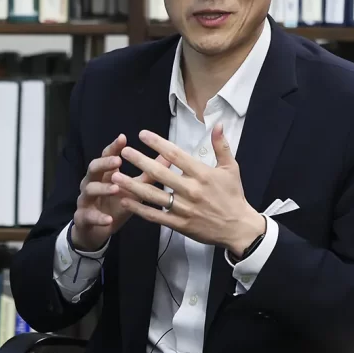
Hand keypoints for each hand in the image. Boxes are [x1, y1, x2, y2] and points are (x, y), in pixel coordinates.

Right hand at [71, 135, 168, 251]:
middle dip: (105, 164)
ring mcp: (85, 200)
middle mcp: (91, 183)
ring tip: (116, 188)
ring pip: (89, 190)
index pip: (107, 156)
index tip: (123, 138)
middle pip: (93, 168)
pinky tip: (109, 219)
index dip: (113, 147)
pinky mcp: (83, 218)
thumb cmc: (116, 206)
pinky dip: (99, 218)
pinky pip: (89, 216)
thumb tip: (168, 158)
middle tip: (118, 161)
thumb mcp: (133, 191)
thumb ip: (148, 175)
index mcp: (104, 175)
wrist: (96, 231)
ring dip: (103, 188)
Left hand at [113, 125, 267, 257]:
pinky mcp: (179, 224)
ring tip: (115, 176)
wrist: (238, 228)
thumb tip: (217, 124)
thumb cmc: (233, 196)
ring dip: (133, 186)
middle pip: (160, 173)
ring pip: (153, 196)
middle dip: (140, 161)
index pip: (176, 155)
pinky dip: (139, 209)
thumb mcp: (231, 168)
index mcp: (202, 174)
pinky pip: (155, 216)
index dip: (157, 144)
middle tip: (124, 152)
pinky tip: (125, 201)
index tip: (142, 135)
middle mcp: (191, 190)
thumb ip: (221, 146)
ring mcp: (184, 208)